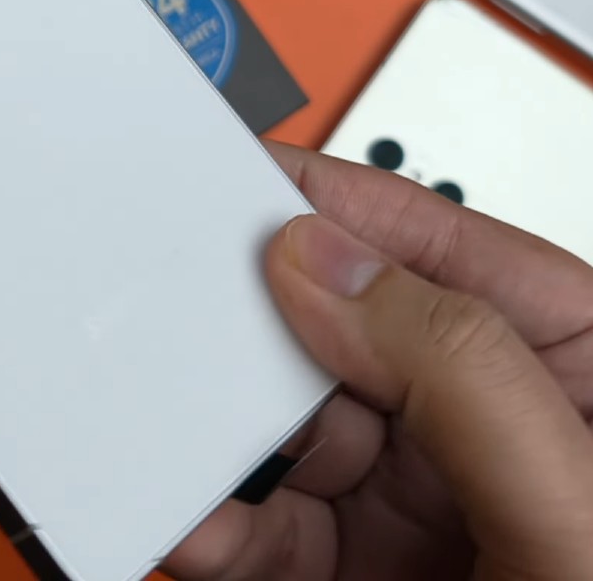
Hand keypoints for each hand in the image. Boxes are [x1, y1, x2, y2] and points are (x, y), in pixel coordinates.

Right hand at [167, 143, 592, 580]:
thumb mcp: (573, 507)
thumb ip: (460, 370)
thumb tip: (322, 260)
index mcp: (567, 365)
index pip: (438, 248)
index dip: (332, 202)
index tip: (235, 177)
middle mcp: (479, 422)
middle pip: (333, 330)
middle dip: (249, 326)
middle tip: (176, 311)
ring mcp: (409, 500)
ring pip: (275, 426)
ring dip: (211, 428)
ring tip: (166, 421)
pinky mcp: (342, 567)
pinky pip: (252, 524)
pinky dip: (204, 517)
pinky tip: (189, 511)